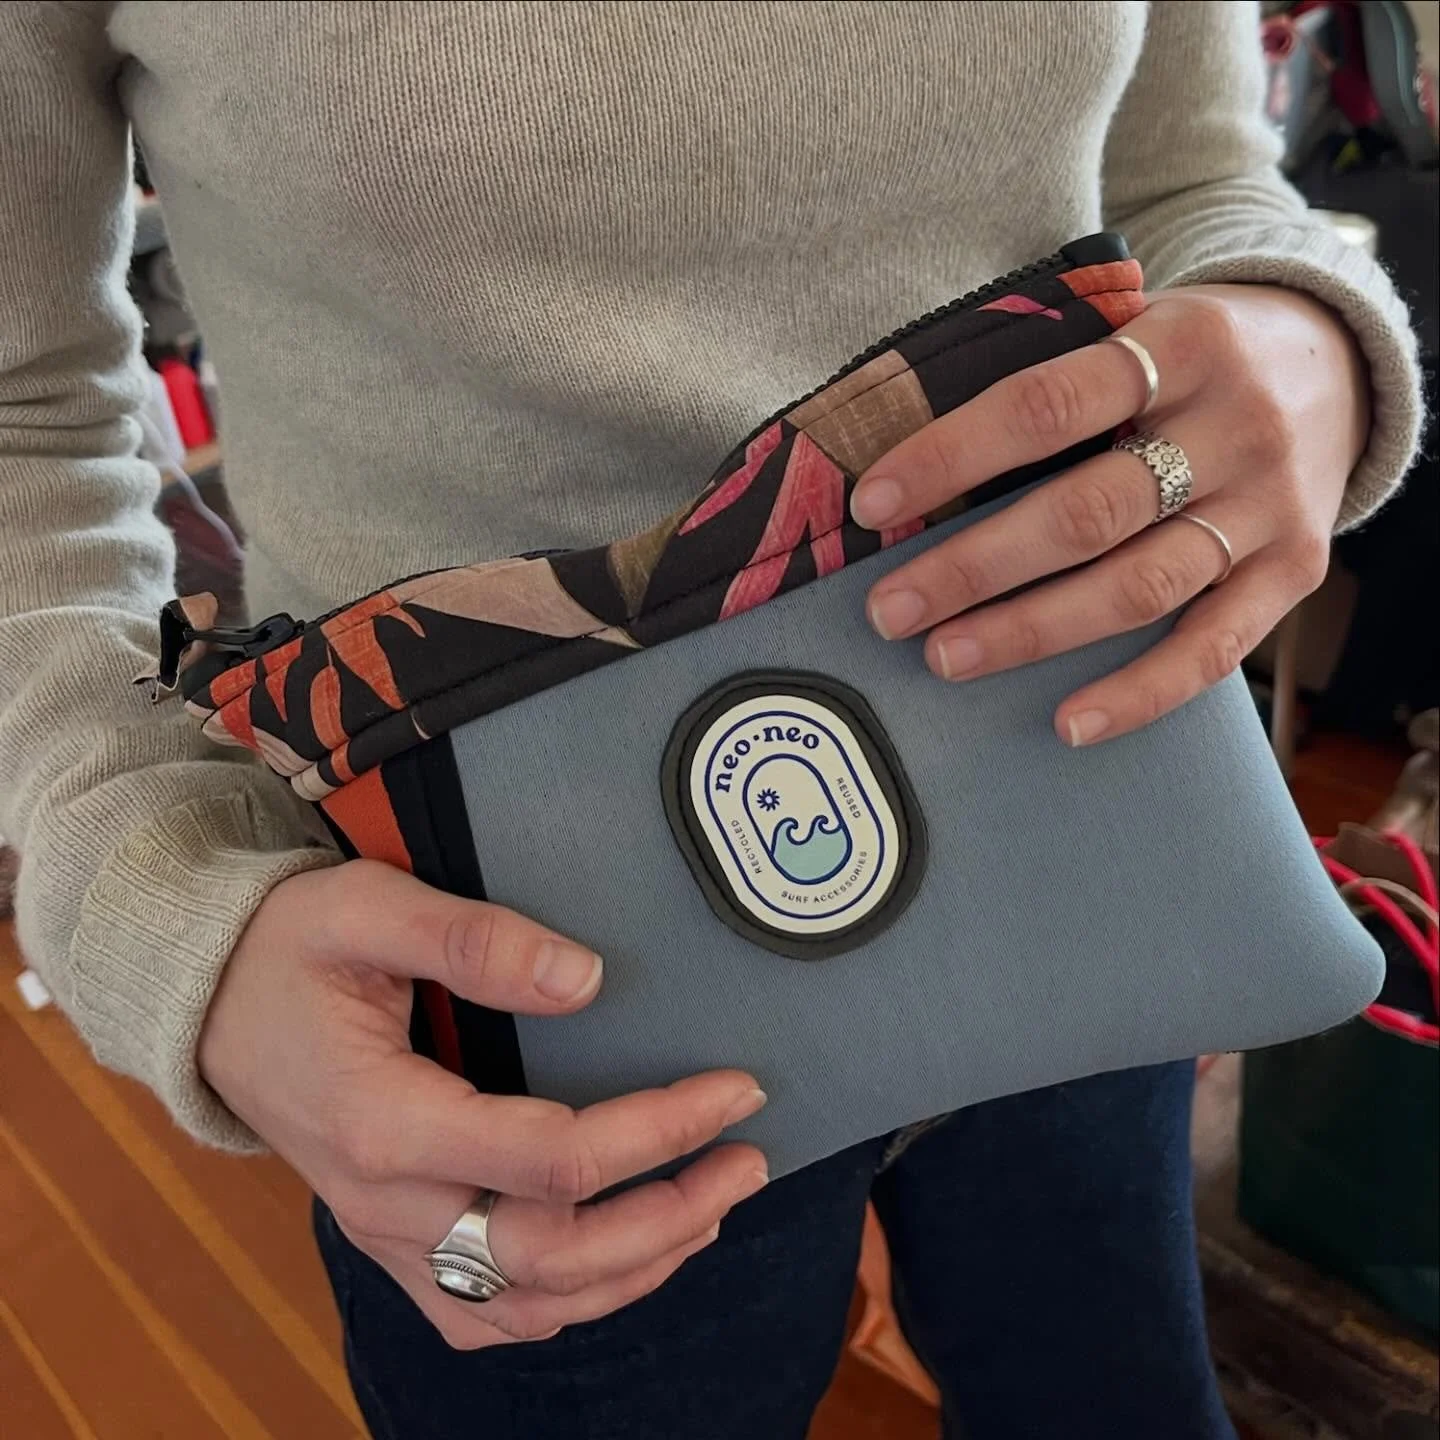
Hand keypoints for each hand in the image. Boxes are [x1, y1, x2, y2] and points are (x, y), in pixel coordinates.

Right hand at [199, 860, 767, 1347]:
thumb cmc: (285, 947)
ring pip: (525, 1304)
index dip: (657, 1132)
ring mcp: (386, 1239)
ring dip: (633, 1269)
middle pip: (551, 1258)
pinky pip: (482, 1314)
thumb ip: (474, 940)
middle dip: (667, 1216)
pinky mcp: (392, 1244)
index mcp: (383, 1124)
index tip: (734, 1090)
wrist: (204, 1001)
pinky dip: (566, 1302)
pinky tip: (623, 1263)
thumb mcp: (367, 908)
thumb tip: (587, 980)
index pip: (550, 1162)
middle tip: (748, 1161)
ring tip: (712, 1208)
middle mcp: (386, 1205)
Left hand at [852, 285, 1369, 743]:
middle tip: (891, 609)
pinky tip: (1069, 724)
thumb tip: (917, 464)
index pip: (1047, 404)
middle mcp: (1236, 427)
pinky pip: (1213, 651)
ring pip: (1140, 588)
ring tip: (945, 657)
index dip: (953, 456)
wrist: (1343, 366)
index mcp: (1184, 345)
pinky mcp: (1297, 574)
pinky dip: (1139, 693)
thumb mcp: (1141, 330)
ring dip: (1032, 632)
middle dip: (975, 567)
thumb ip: (1056, 379)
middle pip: (1088, 513)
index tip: (873, 502)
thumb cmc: (1196, 357)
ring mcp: (1270, 509)